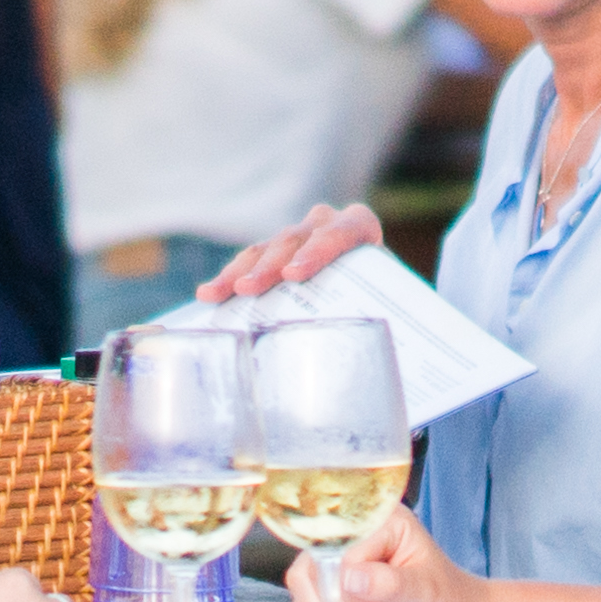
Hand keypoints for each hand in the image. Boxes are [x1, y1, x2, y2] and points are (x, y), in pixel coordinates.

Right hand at [201, 205, 382, 302]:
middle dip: (270, 266)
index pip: (340, 233)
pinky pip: (249, 261)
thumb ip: (381, 318)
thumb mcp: (386, 300)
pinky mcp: (274, 250)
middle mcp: (325, 222)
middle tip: (249, 290)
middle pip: (295, 240)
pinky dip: (231, 278)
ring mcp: (296, 233)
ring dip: (241, 273)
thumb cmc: (384, 298)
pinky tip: (209, 295)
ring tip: (217, 294)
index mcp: (359, 226)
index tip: (295, 275)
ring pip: (265, 249)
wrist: (373, 285)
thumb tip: (391, 380)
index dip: (317, 252)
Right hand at [297, 502, 479, 601]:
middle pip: (316, 566)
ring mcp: (341, 560)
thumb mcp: (425, 593)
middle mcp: (357, 534)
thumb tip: (351, 578)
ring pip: (304, 585)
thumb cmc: (446, 601)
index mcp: (383, 522)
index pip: (344, 550)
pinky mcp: (332, 585)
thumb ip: (388, 583)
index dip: (353, 590)